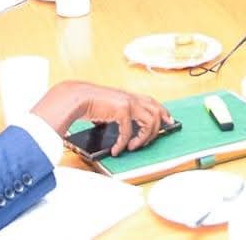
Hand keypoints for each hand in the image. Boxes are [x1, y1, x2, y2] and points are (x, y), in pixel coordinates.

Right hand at [31, 81, 171, 156]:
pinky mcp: (122, 110)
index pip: (153, 102)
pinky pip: (128, 132)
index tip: (169, 121)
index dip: (163, 111)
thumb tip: (122, 129)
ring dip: (144, 138)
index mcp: (129, 96)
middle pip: (156, 112)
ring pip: (150, 122)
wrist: (76, 98)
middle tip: (147, 142)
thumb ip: (117, 114)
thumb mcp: (108, 107)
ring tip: (133, 147)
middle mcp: (132, 98)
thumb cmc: (88, 102)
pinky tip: (117, 150)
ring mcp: (128, 103)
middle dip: (157, 129)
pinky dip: (123, 144)